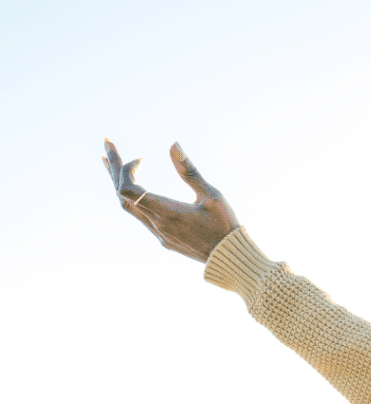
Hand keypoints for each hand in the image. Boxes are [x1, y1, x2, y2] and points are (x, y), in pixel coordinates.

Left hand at [102, 139, 239, 262]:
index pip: (127, 188)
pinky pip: (140, 217)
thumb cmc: (225, 226)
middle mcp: (158, 224)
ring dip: (119, 184)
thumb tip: (173, 144)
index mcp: (167, 212)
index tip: (141, 158)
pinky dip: (132, 199)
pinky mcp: (164, 239)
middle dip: (114, 168)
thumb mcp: (212, 195)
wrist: (230, 259)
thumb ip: (189, 171)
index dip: (126, 169)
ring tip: (112, 164)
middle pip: (121, 195)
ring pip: (128, 207)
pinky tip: (135, 190)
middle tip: (107, 144)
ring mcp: (159, 234)